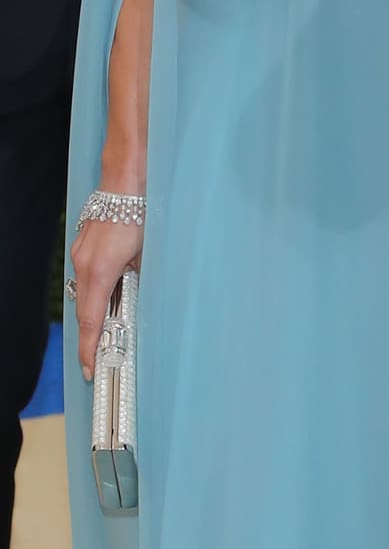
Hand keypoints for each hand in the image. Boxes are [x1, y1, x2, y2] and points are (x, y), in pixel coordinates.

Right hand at [70, 220, 142, 381]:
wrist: (125, 181)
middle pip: (86, 309)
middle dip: (93, 334)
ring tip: (109, 324)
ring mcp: (81, 254)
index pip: (92, 320)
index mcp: (101, 271)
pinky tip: (110, 289)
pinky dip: (97, 288)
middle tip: (101, 355)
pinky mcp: (83, 245)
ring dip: (97, 308)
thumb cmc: (140, 213)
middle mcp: (85, 265)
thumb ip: (140, 276)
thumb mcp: (148, 251)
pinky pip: (86, 275)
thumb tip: (141, 292)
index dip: (90, 347)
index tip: (90, 367)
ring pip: (86, 291)